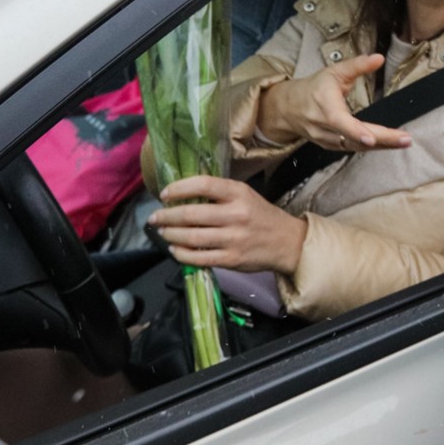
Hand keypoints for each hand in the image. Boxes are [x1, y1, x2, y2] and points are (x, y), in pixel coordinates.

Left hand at [152, 175, 308, 274]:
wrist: (287, 242)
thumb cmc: (262, 216)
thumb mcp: (245, 196)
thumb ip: (219, 195)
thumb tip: (183, 196)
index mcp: (239, 194)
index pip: (204, 185)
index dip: (179, 188)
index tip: (165, 194)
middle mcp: (236, 215)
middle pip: (192, 214)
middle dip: (167, 216)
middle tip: (155, 217)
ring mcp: (233, 239)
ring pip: (191, 237)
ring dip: (171, 234)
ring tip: (163, 231)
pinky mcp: (231, 259)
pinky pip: (198, 258)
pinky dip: (181, 254)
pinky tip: (175, 249)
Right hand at [258, 53, 411, 152]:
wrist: (289, 109)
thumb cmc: (314, 88)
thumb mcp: (334, 72)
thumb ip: (357, 65)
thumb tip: (378, 58)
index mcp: (325, 107)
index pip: (340, 122)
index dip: (356, 131)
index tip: (372, 138)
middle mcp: (325, 128)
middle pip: (354, 138)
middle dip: (382, 140)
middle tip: (405, 139)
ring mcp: (327, 140)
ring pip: (356, 147)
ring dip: (382, 146)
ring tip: (403, 142)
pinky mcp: (332, 147)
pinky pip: (354, 149)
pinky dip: (373, 148)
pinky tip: (389, 144)